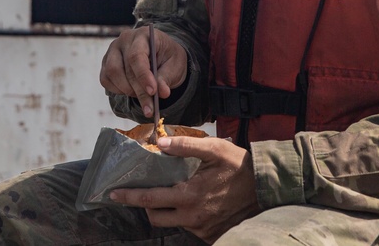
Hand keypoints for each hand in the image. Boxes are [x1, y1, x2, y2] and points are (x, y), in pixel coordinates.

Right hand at [99, 26, 188, 117]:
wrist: (160, 55)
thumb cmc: (168, 58)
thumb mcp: (175, 66)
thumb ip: (167, 77)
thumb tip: (162, 92)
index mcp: (144, 34)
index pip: (137, 55)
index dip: (143, 75)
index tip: (153, 92)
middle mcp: (124, 40)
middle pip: (126, 68)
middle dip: (139, 91)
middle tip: (150, 108)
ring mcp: (113, 51)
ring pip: (112, 73)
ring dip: (128, 90)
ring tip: (143, 98)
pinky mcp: (106, 63)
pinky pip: (106, 79)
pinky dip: (118, 90)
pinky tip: (132, 91)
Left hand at [109, 135, 259, 242]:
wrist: (265, 187)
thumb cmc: (239, 165)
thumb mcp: (214, 149)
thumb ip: (185, 146)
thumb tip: (160, 142)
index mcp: (190, 195)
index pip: (150, 199)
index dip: (128, 196)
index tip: (113, 193)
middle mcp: (193, 216)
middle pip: (155, 217)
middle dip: (146, 204)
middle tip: (146, 190)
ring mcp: (202, 228)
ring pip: (171, 223)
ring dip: (165, 210)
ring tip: (171, 193)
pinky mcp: (210, 235)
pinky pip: (188, 229)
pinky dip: (183, 217)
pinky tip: (190, 203)